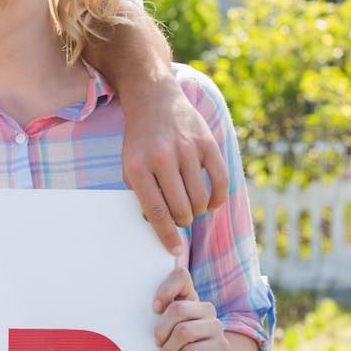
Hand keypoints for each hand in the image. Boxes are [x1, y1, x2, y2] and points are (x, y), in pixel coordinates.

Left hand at [122, 78, 228, 254]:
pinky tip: (210, 203)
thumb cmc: (140, 140)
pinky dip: (217, 199)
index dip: (166, 235)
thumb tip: (158, 226)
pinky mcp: (207, 143)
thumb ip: (141, 194)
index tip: (173, 249)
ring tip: (191, 207)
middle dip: (182, 220)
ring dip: (197, 211)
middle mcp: (163, 158)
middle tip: (180, 217)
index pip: (155, 211)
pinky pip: (220, 182)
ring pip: (200, 199)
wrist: (154, 100)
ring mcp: (187, 149)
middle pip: (181, 208)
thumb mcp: (130, 165)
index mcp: (138, 166)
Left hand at [151, 266, 228, 350]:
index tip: (154, 309)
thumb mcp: (161, 333)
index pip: (180, 276)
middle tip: (155, 345)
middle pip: (178, 309)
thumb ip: (155, 318)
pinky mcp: (222, 347)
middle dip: (161, 330)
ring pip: (184, 331)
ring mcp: (216, 327)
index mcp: (189, 299)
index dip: (165, 289)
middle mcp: (205, 309)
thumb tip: (128, 307)